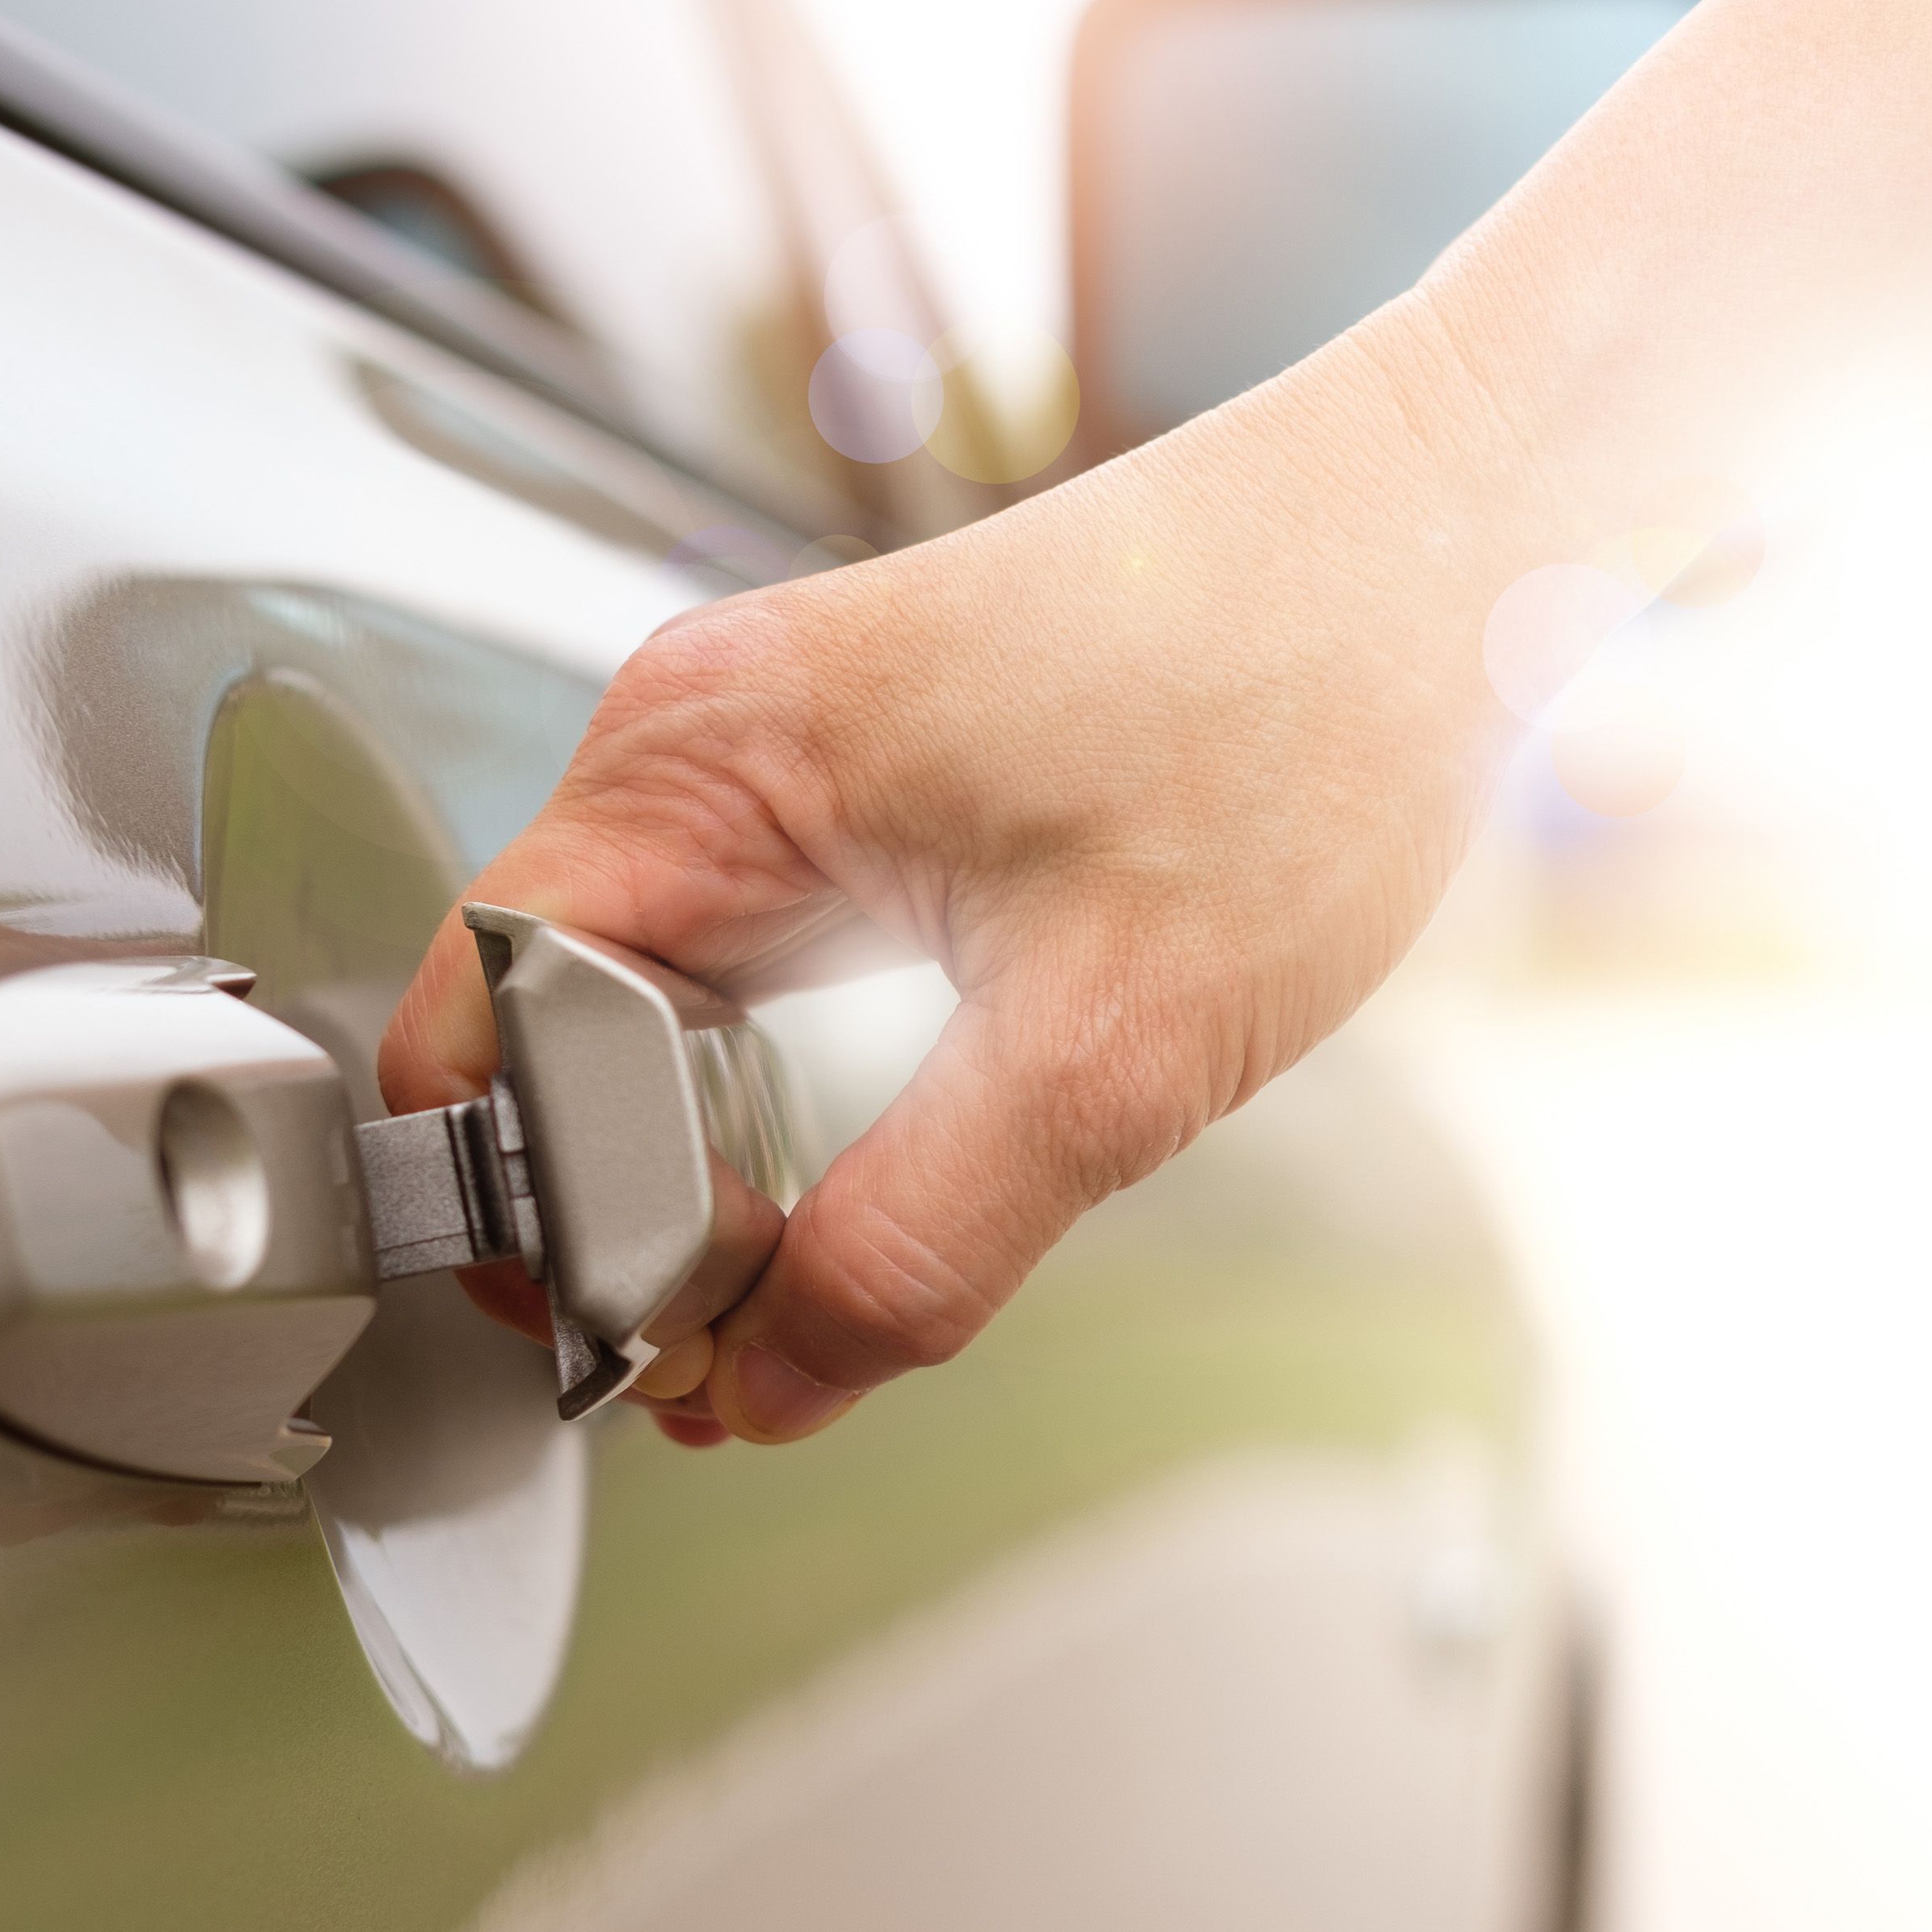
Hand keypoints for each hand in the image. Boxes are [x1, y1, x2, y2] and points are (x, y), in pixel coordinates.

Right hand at [379, 302, 1532, 1441]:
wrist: (1443, 547)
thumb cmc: (1305, 703)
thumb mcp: (1111, 1044)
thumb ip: (918, 1242)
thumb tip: (770, 1384)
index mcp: (698, 758)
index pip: (488, 1034)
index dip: (555, 1220)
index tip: (677, 1340)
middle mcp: (699, 738)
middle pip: (537, 1028)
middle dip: (613, 1212)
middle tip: (742, 1342)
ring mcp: (772, 754)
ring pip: (637, 1010)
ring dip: (691, 1158)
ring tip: (800, 1275)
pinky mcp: (854, 781)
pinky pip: (737, 968)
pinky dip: (763, 1092)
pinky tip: (852, 1173)